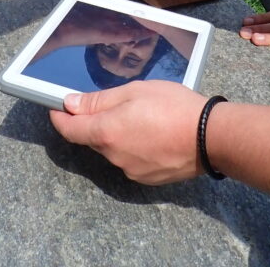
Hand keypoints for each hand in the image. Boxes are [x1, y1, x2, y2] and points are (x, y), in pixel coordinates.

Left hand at [50, 80, 205, 183]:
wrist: (211, 137)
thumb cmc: (175, 108)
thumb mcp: (134, 91)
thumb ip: (99, 100)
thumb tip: (71, 104)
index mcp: (107, 132)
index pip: (69, 130)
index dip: (60, 117)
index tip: (58, 108)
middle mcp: (114, 156)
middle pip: (92, 138)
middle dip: (95, 122)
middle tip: (113, 104)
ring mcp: (130, 170)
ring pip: (112, 149)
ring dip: (117, 134)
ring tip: (143, 117)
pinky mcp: (147, 178)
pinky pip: (130, 159)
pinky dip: (134, 146)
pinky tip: (153, 133)